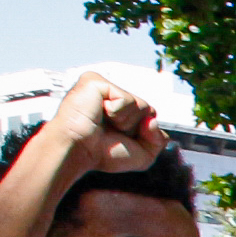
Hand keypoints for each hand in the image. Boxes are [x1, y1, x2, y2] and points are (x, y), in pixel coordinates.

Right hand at [44, 70, 164, 178]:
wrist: (77, 150)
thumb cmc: (102, 153)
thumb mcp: (142, 155)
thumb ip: (158, 141)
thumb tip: (153, 120)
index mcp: (121, 108)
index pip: (150, 115)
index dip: (143, 132)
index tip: (119, 138)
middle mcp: (113, 95)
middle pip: (148, 109)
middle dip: (134, 127)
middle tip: (109, 131)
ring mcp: (104, 86)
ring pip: (140, 104)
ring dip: (124, 121)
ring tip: (102, 122)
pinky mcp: (95, 81)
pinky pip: (126, 99)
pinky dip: (116, 113)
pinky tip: (98, 113)